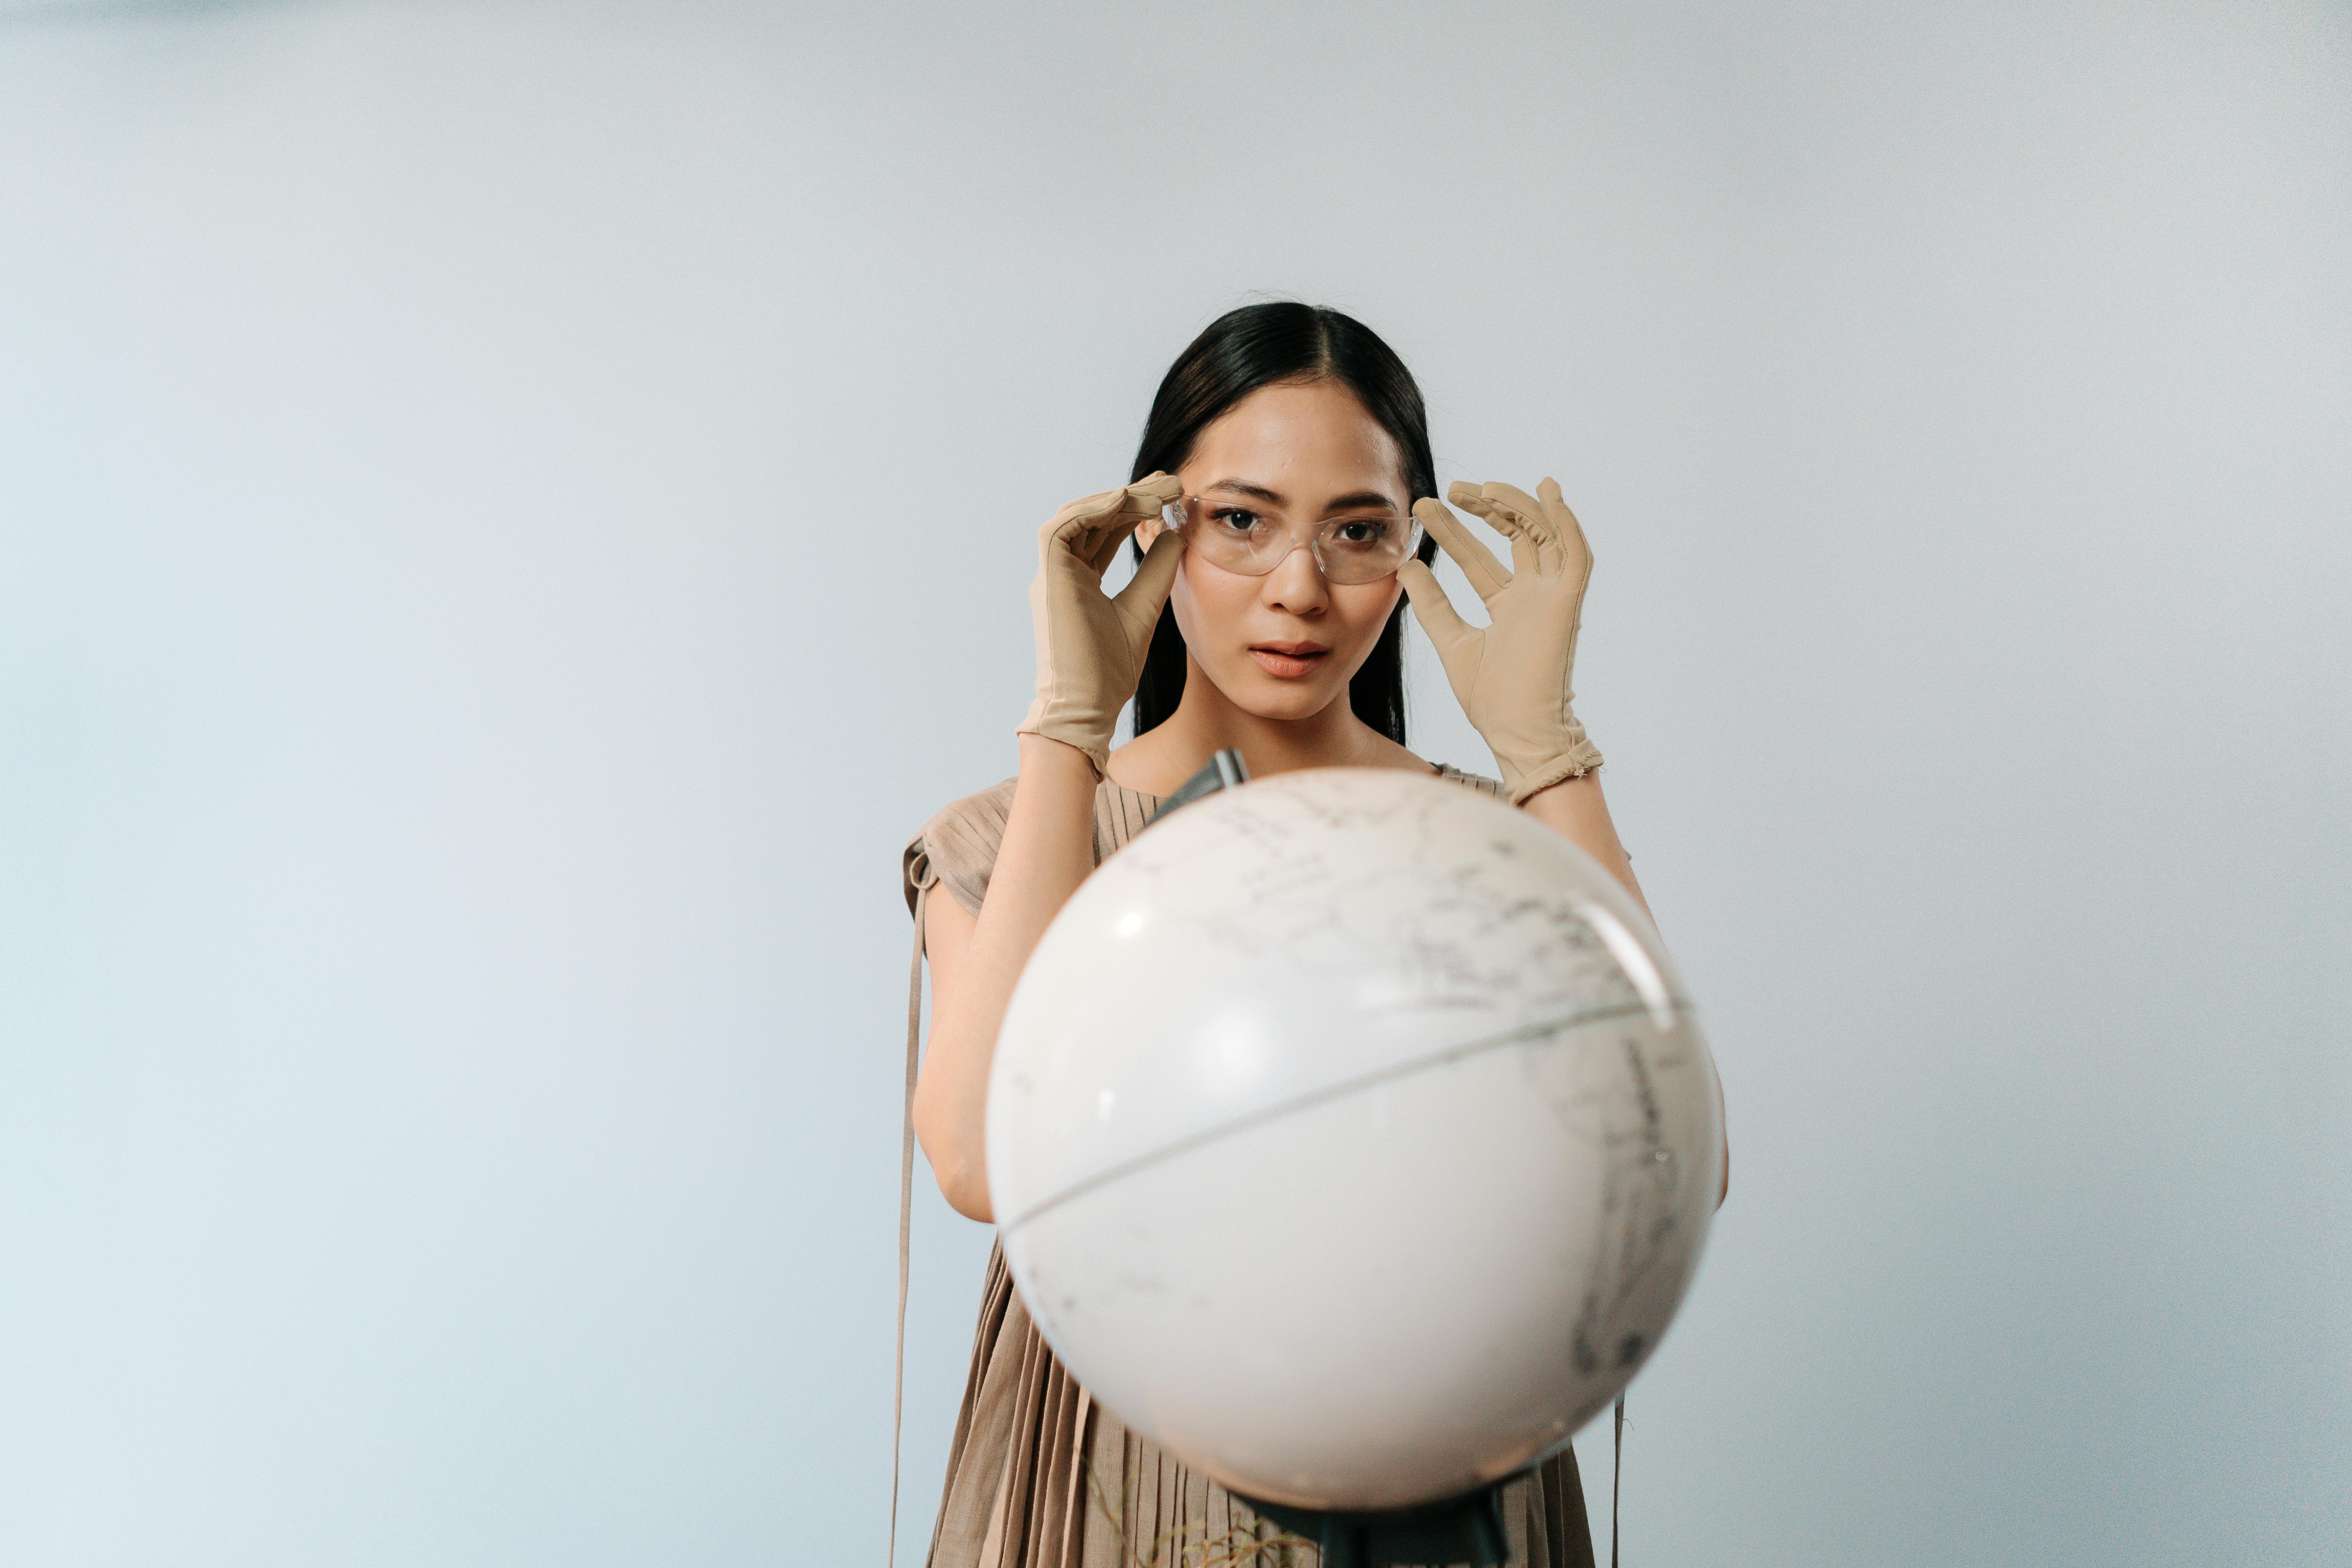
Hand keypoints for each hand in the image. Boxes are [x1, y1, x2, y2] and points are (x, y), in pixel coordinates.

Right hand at [1016, 472, 1185, 773]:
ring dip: (1116, 499)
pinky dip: (1092, 510)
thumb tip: (1176, 535)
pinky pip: (1061, 528)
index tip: (1170, 497)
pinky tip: (1127, 500)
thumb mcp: (1144, 608)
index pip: (1106, 532)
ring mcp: (1051, 575)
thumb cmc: (1110, 671)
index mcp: (1079, 581)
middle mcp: (1061, 572)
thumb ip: (1157, 572)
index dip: (1136, 511)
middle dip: (1132, 496)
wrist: (1086, 707)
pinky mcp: (1047, 579)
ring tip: (1157, 490)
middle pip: (1093, 518)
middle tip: (1170, 481)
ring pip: (1077, 515)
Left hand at [1397, 477, 1604, 803]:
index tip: (1424, 508)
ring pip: (1543, 535)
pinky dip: (1567, 523)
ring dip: (1516, 506)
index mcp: (1506, 606)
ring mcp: (1552, 597)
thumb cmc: (1490, 699)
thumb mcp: (1451, 641)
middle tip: (1450, 489)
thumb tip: (1405, 566)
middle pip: (1511, 537)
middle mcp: (1531, 596)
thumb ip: (1432, 605)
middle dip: (1484, 509)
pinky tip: (1550, 493)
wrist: (1517, 733)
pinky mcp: (1569, 603)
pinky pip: (1576, 555)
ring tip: (1481, 488)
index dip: (1454, 531)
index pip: (1478, 557)